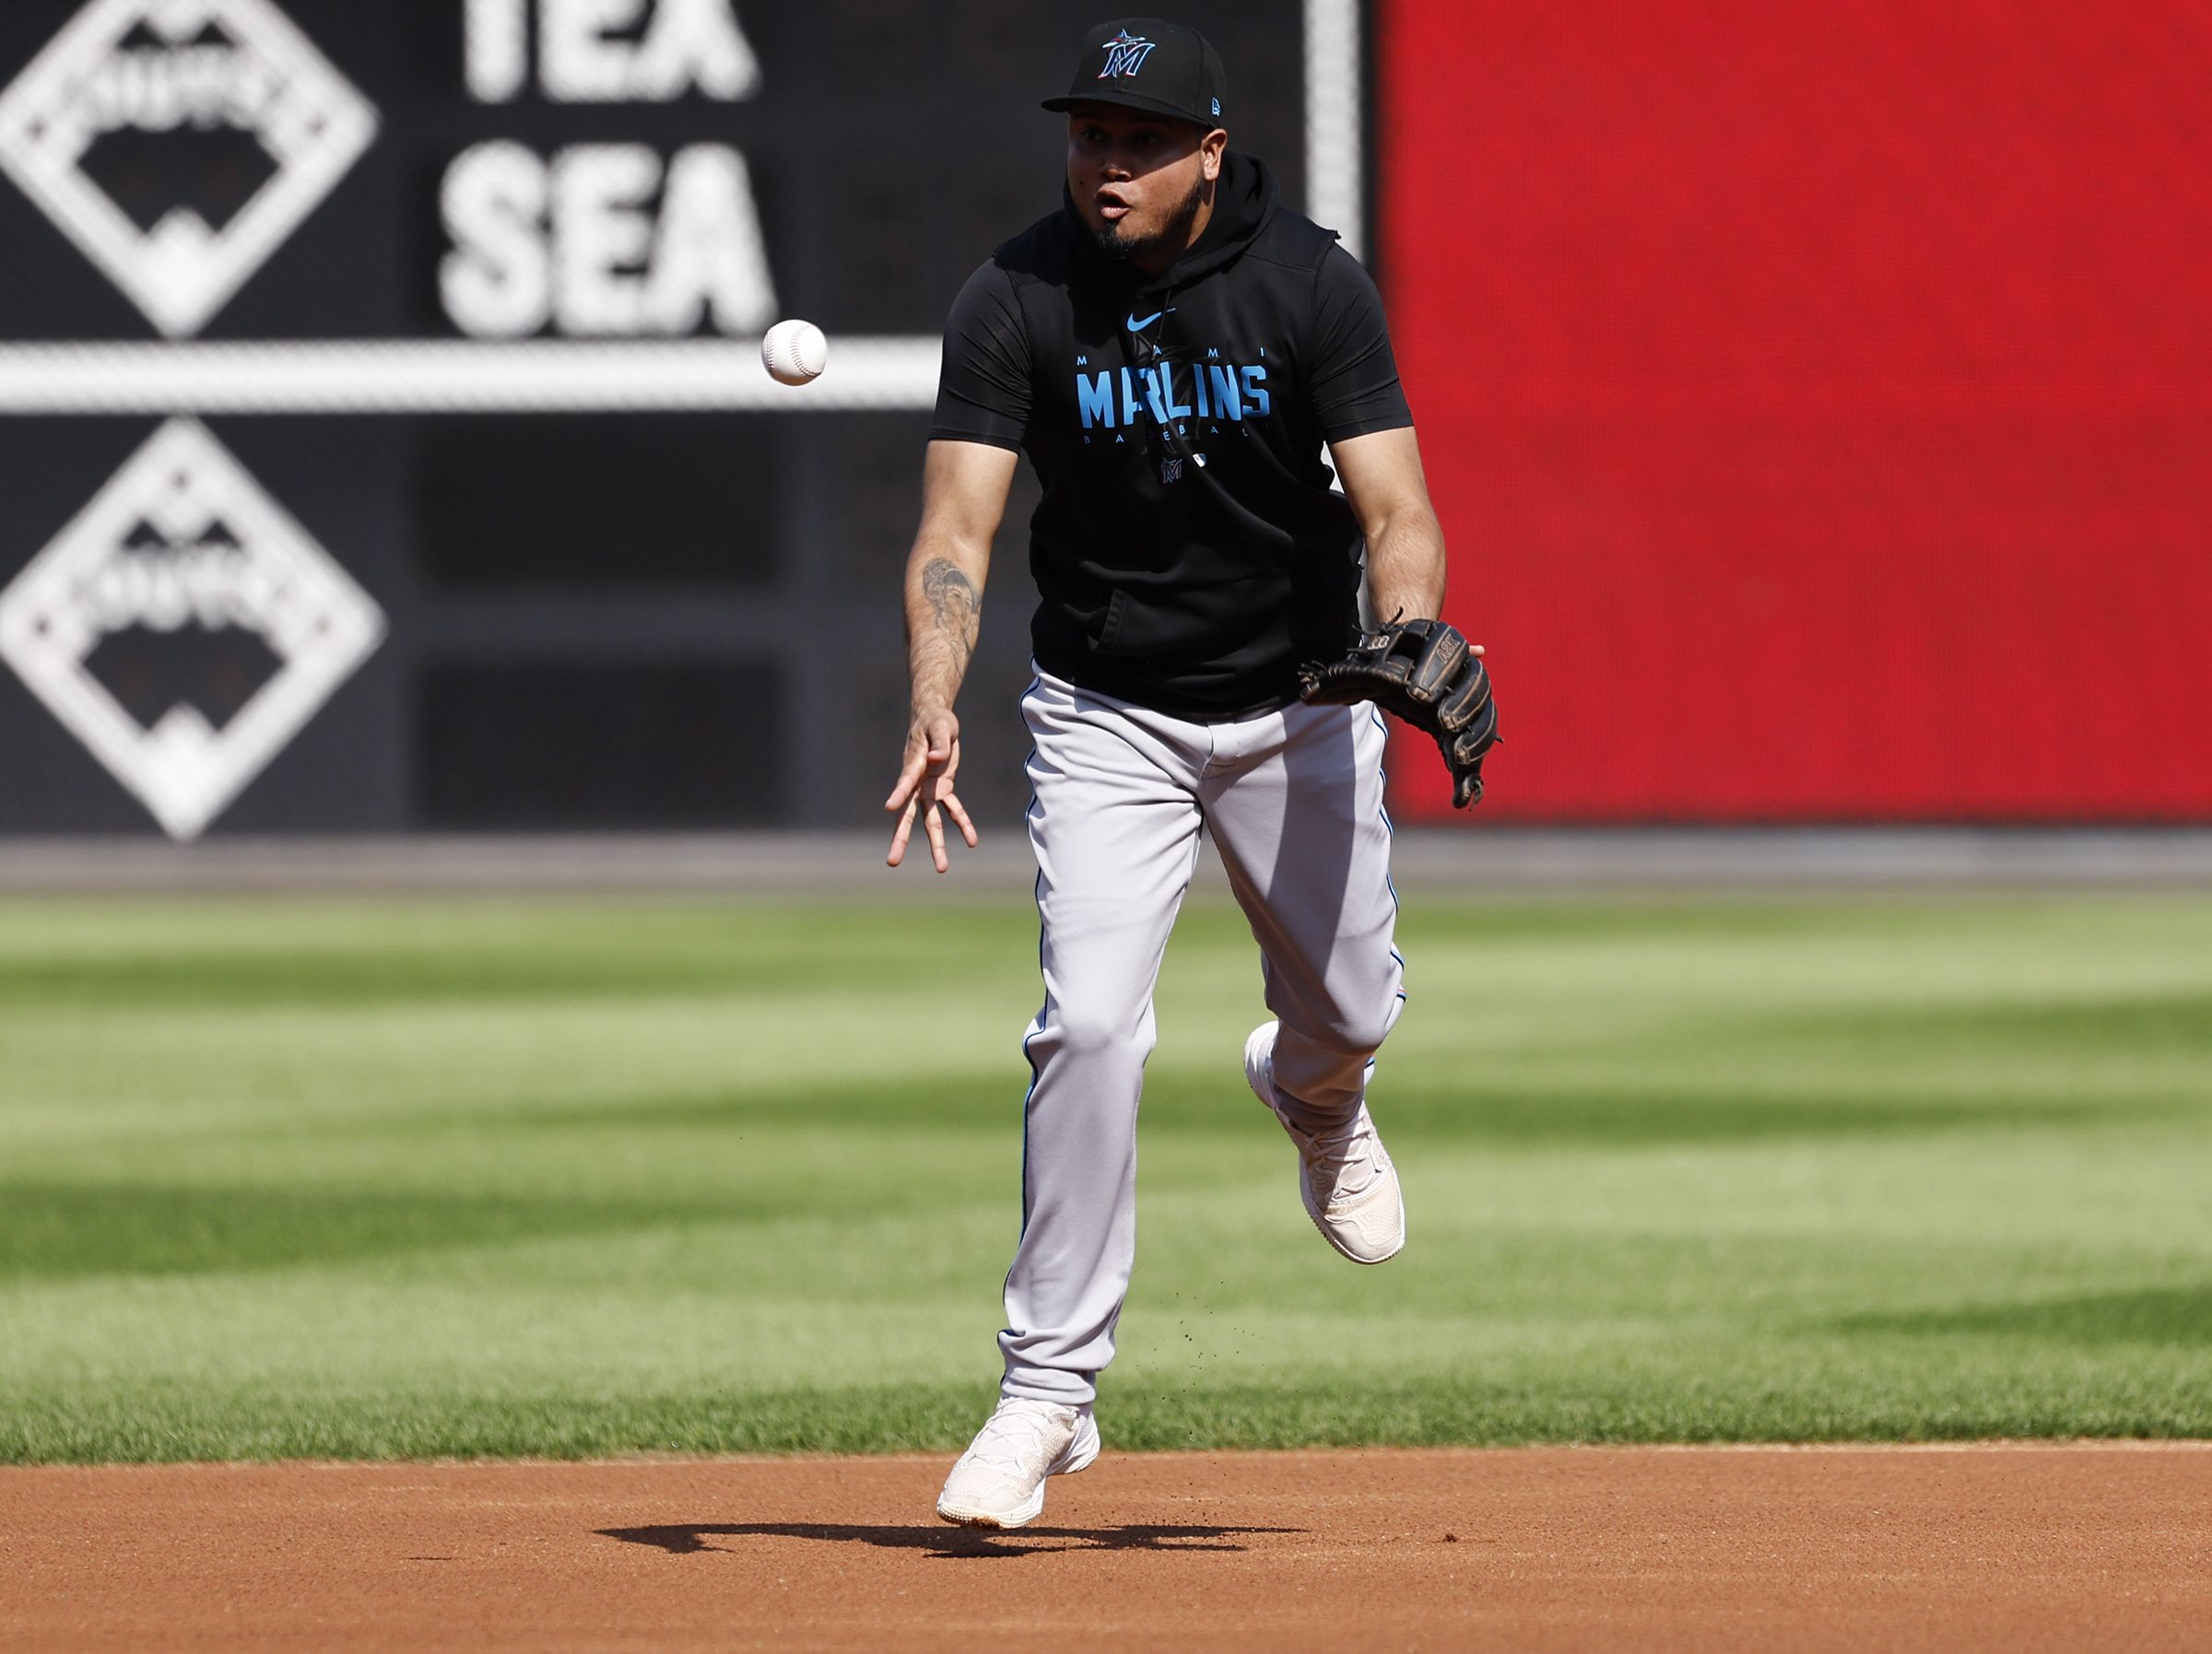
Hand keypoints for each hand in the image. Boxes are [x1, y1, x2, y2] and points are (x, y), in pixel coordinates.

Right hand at [885, 707, 978, 872]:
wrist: (935, 721)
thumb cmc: (935, 721)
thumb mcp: (941, 726)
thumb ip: (940, 741)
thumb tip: (939, 757)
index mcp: (913, 765)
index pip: (905, 782)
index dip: (899, 793)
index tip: (890, 807)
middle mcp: (917, 783)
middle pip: (908, 814)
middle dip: (902, 838)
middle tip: (892, 861)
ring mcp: (928, 789)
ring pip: (931, 821)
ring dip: (937, 844)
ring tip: (942, 868)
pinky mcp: (942, 789)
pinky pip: (952, 810)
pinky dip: (963, 824)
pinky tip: (972, 841)